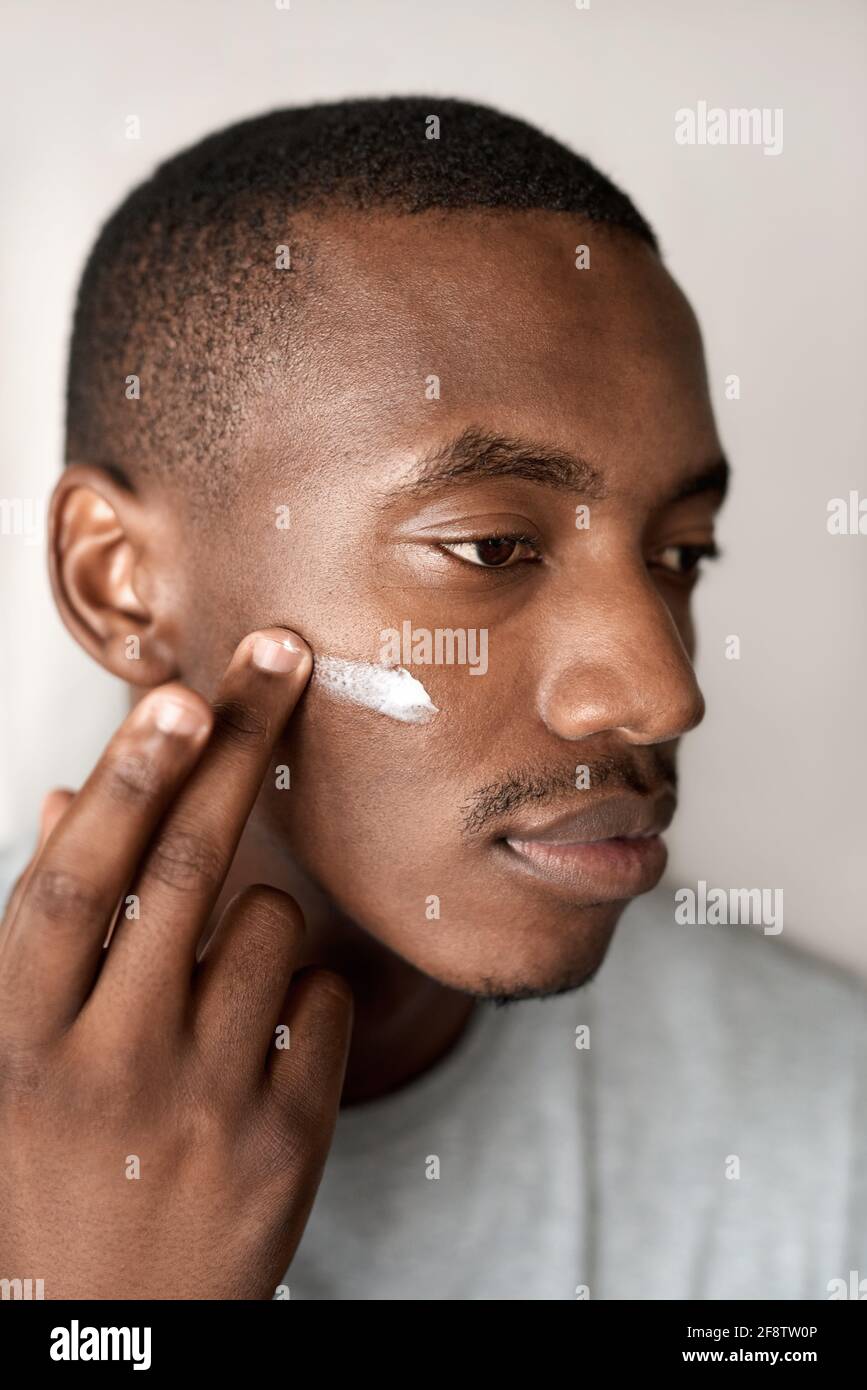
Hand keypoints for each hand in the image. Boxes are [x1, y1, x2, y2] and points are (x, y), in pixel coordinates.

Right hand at [0, 628, 352, 1299]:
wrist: (106, 1334)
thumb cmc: (54, 1169)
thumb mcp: (16, 1057)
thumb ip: (48, 932)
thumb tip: (73, 800)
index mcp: (21, 1036)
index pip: (77, 881)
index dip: (130, 778)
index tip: (178, 692)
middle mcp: (107, 1064)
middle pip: (187, 867)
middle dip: (238, 744)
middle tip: (283, 657)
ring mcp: (202, 1105)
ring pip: (271, 926)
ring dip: (260, 916)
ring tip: (217, 986)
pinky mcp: (287, 1143)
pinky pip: (325, 999)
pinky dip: (305, 992)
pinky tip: (262, 1045)